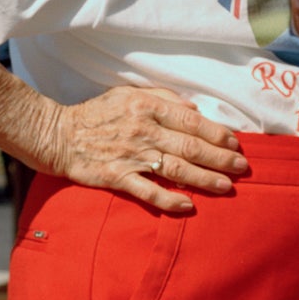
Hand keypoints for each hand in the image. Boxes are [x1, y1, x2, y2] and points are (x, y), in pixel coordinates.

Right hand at [46, 86, 246, 212]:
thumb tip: (194, 110)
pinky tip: (188, 205)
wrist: (57, 134)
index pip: (192, 122)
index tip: (235, 144)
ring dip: (204, 179)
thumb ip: (163, 99)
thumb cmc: (97, 113)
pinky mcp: (116, 177)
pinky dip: (169, 199)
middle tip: (242, 168)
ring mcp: (130, 155)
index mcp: (147, 108)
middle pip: (190, 146)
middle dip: (220, 159)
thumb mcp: (128, 94)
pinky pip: (147, 191)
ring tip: (226, 187)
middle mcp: (143, 131)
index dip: (217, 134)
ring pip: (176, 169)